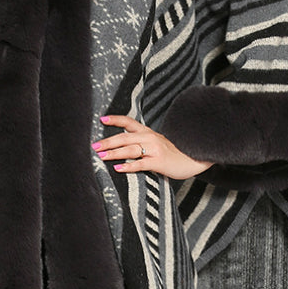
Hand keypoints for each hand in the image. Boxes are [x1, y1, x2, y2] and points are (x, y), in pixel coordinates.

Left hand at [92, 115, 213, 180]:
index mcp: (147, 132)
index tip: (101, 119)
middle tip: (94, 146)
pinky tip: (118, 168)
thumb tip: (120, 146)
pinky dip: (128, 166)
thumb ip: (141, 141)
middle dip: (108, 142)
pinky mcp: (159, 162)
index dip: (115, 120)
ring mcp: (154, 149)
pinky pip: (141, 163)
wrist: (193, 159)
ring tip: (101, 156)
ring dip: (114, 153)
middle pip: (124, 137)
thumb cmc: (172, 153)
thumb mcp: (156, 143)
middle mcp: (150, 137)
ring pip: (130, 149)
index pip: (129, 122)